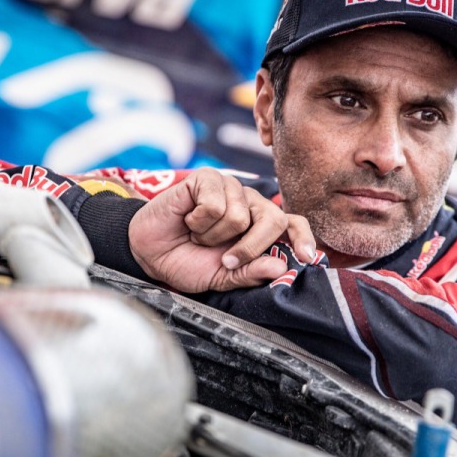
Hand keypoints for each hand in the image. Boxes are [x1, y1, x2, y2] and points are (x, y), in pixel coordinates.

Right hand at [128, 168, 314, 292]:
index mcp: (259, 227)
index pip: (293, 224)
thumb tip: (280, 267)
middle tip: (226, 260)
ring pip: (239, 215)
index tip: (307, 257)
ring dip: (213, 236)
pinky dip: (198, 221)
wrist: (149, 252)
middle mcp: (250, 204)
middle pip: (273, 219)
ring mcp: (230, 188)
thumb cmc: (187, 261)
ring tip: (198, 235)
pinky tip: (188, 220)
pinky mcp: (207, 178)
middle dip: (251, 246)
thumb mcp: (221, 278)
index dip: (303, 237)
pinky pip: (214, 204)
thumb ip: (249, 273)